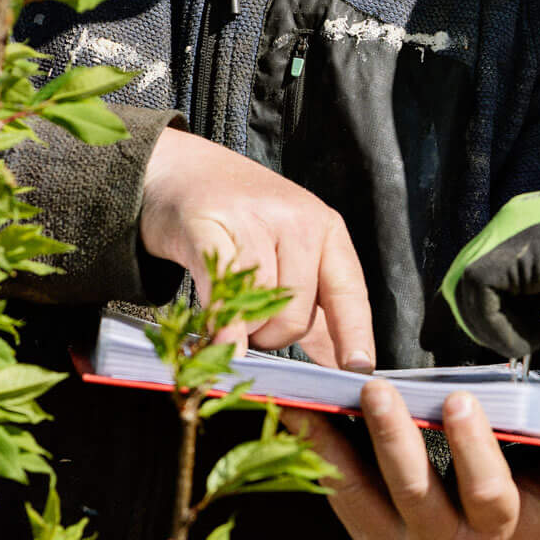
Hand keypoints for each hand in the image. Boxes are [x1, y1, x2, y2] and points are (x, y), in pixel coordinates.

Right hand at [138, 127, 376, 368]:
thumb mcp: (290, 250)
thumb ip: (315, 305)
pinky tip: (218, 337)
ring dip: (242, 328)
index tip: (358, 370)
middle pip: (297, 313)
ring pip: (259, 307)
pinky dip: (221, 322)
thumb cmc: (241, 218)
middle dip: (273, 337)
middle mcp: (297, 220)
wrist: (180, 170)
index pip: (349, 291)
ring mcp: (253, 220)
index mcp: (325, 229)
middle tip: (252, 325)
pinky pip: (222, 290)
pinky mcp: (206, 226)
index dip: (354, 335)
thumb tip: (339, 361)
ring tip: (230, 310)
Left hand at [291, 382, 539, 539]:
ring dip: (338, 448)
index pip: (485, 490)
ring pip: (364, 497)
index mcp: (498, 531)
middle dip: (396, 440)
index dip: (472, 449)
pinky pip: (337, 500)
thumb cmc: (529, 536)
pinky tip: (295, 418)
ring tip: (317, 400)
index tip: (461, 401)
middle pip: (415, 492)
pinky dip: (315, 459)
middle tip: (379, 389)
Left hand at [438, 175, 539, 358]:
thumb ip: (528, 295)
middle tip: (511, 347)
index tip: (483, 340)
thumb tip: (503, 326)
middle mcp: (502, 230)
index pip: (469, 275)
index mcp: (512, 232)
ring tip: (537, 339)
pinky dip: (504, 330)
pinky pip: (483, 297)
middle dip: (475, 326)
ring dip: (497, 333)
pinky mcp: (514, 255)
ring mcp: (507, 238)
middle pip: (460, 285)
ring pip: (467, 294)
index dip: (467, 312)